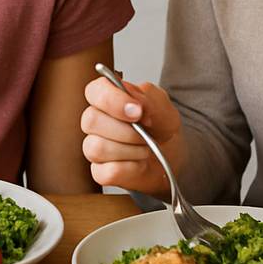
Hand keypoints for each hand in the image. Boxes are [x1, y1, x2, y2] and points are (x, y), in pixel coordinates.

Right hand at [80, 75, 183, 195]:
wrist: (171, 153)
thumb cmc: (160, 125)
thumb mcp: (162, 106)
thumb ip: (148, 99)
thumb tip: (133, 104)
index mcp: (106, 96)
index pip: (94, 92)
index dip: (113, 101)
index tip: (137, 111)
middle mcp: (94, 121)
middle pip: (91, 121)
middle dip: (127, 130)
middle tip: (146, 132)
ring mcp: (93, 146)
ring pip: (98, 148)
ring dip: (131, 150)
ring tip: (145, 147)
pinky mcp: (99, 171)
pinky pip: (107, 172)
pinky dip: (131, 168)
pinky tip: (139, 163)